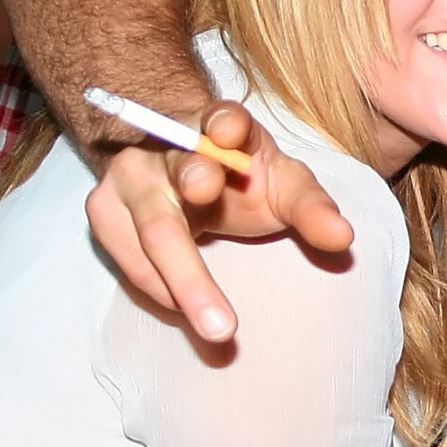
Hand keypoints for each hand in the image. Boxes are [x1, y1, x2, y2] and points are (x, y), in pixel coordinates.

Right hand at [83, 99, 354, 341]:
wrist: (182, 165)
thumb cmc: (242, 177)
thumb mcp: (285, 185)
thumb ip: (312, 207)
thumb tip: (342, 238)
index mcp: (220, 124)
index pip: (222, 117)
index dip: (225, 123)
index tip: (231, 131)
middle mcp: (167, 142)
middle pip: (182, 184)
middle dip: (203, 241)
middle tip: (224, 309)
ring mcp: (129, 174)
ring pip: (153, 232)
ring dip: (183, 285)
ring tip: (217, 329)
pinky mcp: (104, 209)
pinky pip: (129, 259)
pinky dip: (160, 289)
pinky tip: (185, 309)